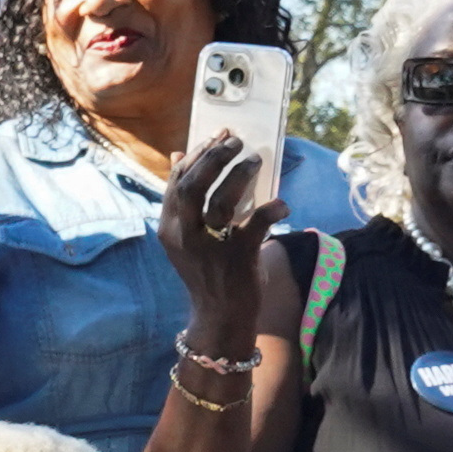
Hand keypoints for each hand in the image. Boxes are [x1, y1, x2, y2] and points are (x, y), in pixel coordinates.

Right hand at [154, 128, 284, 338]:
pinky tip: (281, 203)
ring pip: (221, 202)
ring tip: (255, 160)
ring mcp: (211, 247)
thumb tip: (179, 155)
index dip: (198, 154)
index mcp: (170, 226)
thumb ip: (182, 199)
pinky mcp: (238, 258)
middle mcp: (186, 235)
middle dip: (214, 157)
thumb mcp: (186, 235)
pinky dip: (270, 210)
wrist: (220, 316)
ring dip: (239, 176)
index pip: (178, 181)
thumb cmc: (207, 269)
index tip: (216, 135)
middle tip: (235, 141)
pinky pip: (256, 226)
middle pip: (194, 186)